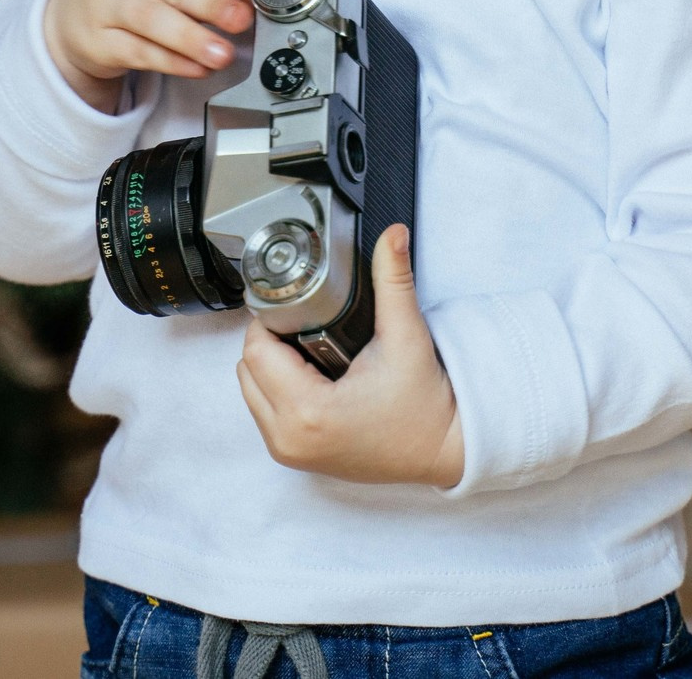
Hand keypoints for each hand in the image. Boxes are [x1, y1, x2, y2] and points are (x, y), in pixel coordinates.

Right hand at [44, 0, 252, 112]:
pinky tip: (197, 68)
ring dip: (192, 38)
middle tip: (240, 20)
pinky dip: (172, 62)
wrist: (77, 13)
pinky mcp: (100, 41)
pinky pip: (139, 52)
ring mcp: (108, 4)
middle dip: (211, 4)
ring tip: (222, 53)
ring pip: (152, 19)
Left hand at [236, 224, 464, 488]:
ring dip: (273, 366)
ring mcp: (289, 451)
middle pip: (247, 368)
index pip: (256, 350)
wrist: (443, 452)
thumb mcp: (405, 336)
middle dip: (272, 341)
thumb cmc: (425, 407)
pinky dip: (279, 389)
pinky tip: (314, 376)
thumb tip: (392, 235)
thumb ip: (392, 280)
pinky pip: (264, 410)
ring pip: (250, 389)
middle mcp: (289, 438)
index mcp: (308, 411)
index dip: (272, 320)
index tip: (299, 309)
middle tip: (310, 327)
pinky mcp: (294, 456)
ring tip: (314, 351)